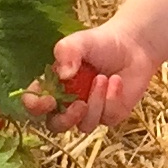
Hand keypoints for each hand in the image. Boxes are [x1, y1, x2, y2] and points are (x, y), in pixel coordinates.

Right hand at [36, 23, 156, 131]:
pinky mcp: (111, 115)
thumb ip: (67, 51)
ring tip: (103, 78)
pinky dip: (113, 98)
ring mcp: (90, 111)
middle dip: (66, 120)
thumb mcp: (80, 41)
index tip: (48, 100)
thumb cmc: (101, 43)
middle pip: (56, 126)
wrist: (132, 45)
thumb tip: (63, 74)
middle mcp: (68, 103)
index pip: (34, 104)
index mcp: (54, 86)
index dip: (36, 107)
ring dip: (95, 103)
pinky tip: (117, 80)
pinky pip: (109, 118)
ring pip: (85, 124)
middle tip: (79, 104)